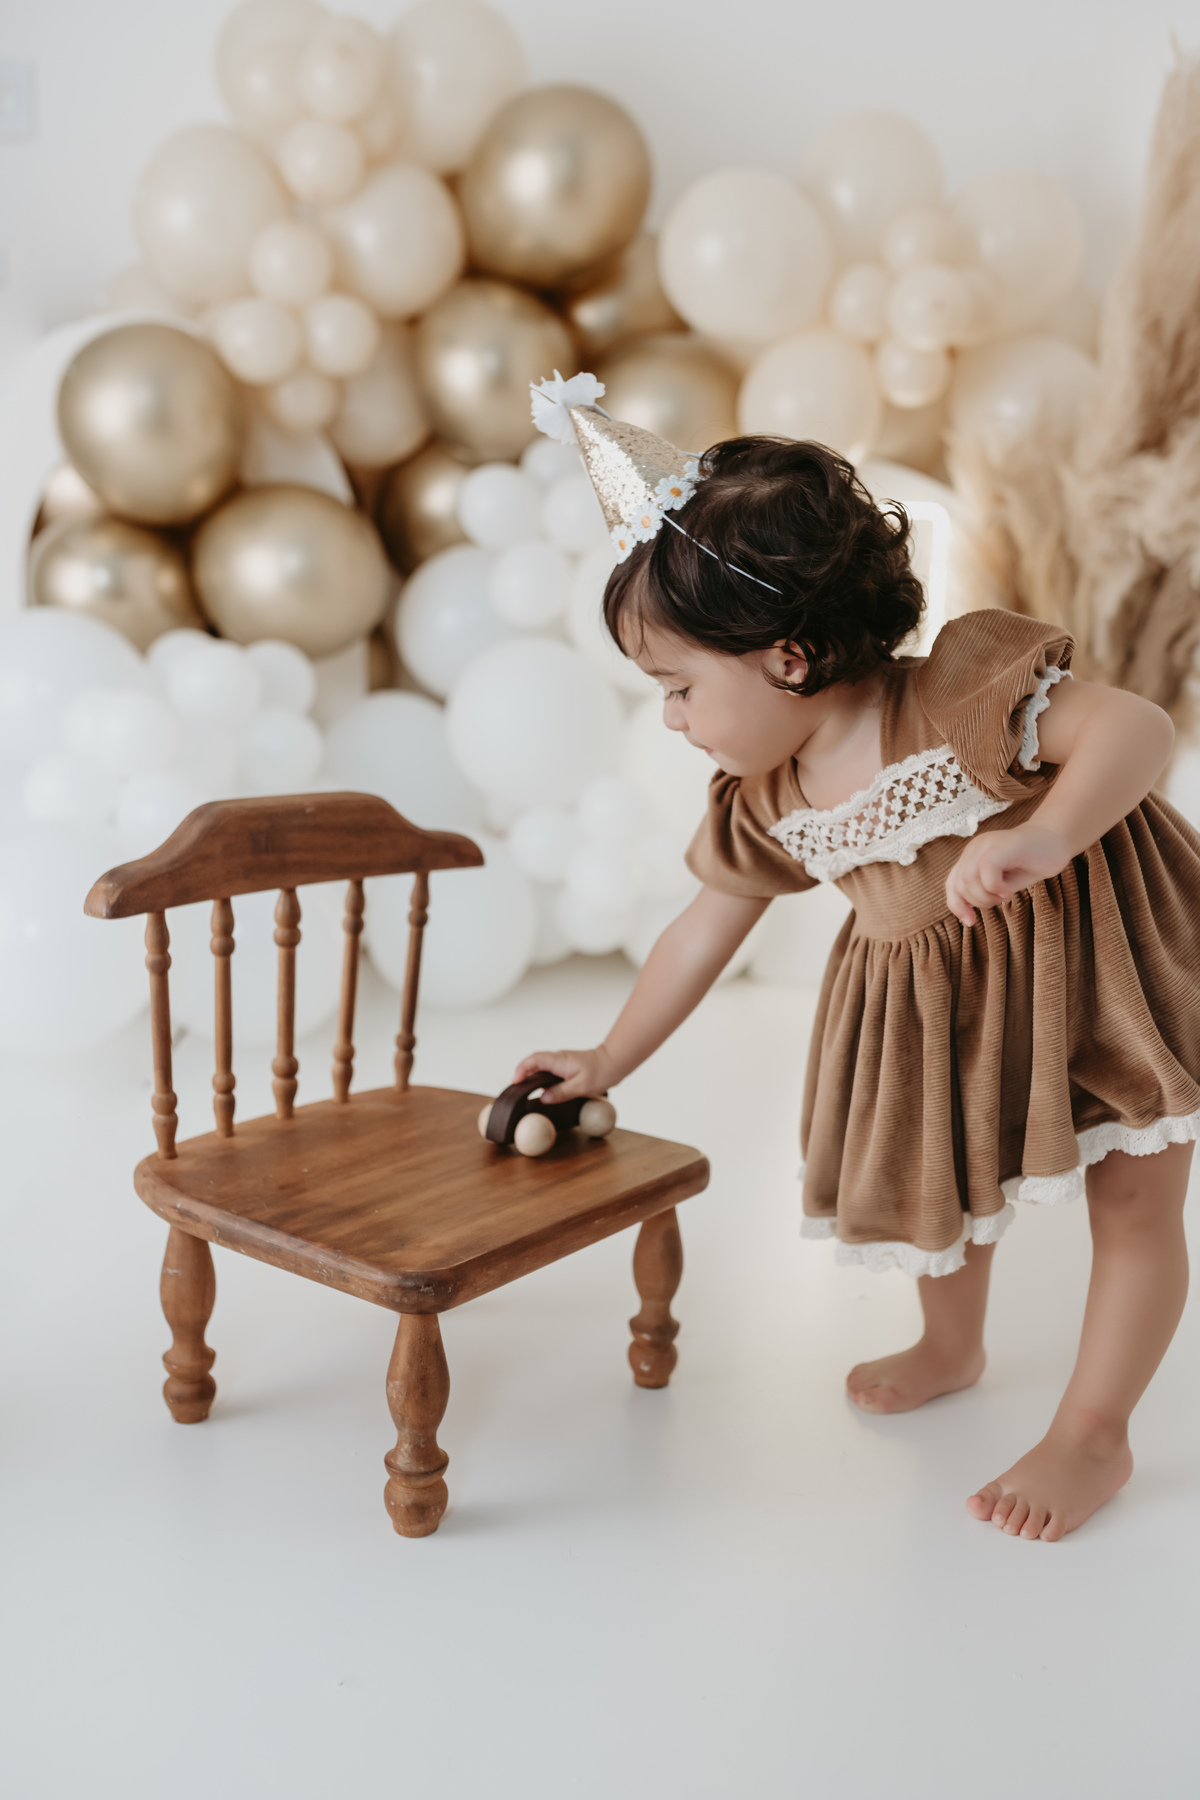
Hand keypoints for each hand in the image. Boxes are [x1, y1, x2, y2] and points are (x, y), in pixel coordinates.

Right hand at [511, 1045, 618, 1105]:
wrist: (614, 1062)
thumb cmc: (601, 1072)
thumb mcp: (581, 1087)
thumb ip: (561, 1093)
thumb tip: (543, 1098)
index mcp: (559, 1061)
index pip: (533, 1060)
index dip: (521, 1069)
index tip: (516, 1082)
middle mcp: (558, 1058)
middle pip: (533, 1062)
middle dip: (522, 1073)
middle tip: (517, 1090)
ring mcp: (561, 1062)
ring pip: (540, 1066)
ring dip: (531, 1076)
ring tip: (526, 1091)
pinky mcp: (565, 1066)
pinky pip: (548, 1070)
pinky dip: (541, 1078)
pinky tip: (543, 1090)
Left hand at [944, 823, 1069, 925]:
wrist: (1056, 840)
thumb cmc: (1032, 863)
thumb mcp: (1003, 883)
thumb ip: (983, 893)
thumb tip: (967, 915)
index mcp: (971, 857)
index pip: (951, 884)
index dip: (957, 906)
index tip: (971, 922)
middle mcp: (975, 849)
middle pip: (959, 885)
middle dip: (978, 902)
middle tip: (1001, 900)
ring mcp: (987, 845)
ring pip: (969, 879)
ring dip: (987, 896)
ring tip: (1006, 895)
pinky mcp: (1001, 846)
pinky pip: (986, 870)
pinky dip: (995, 887)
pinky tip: (1009, 891)